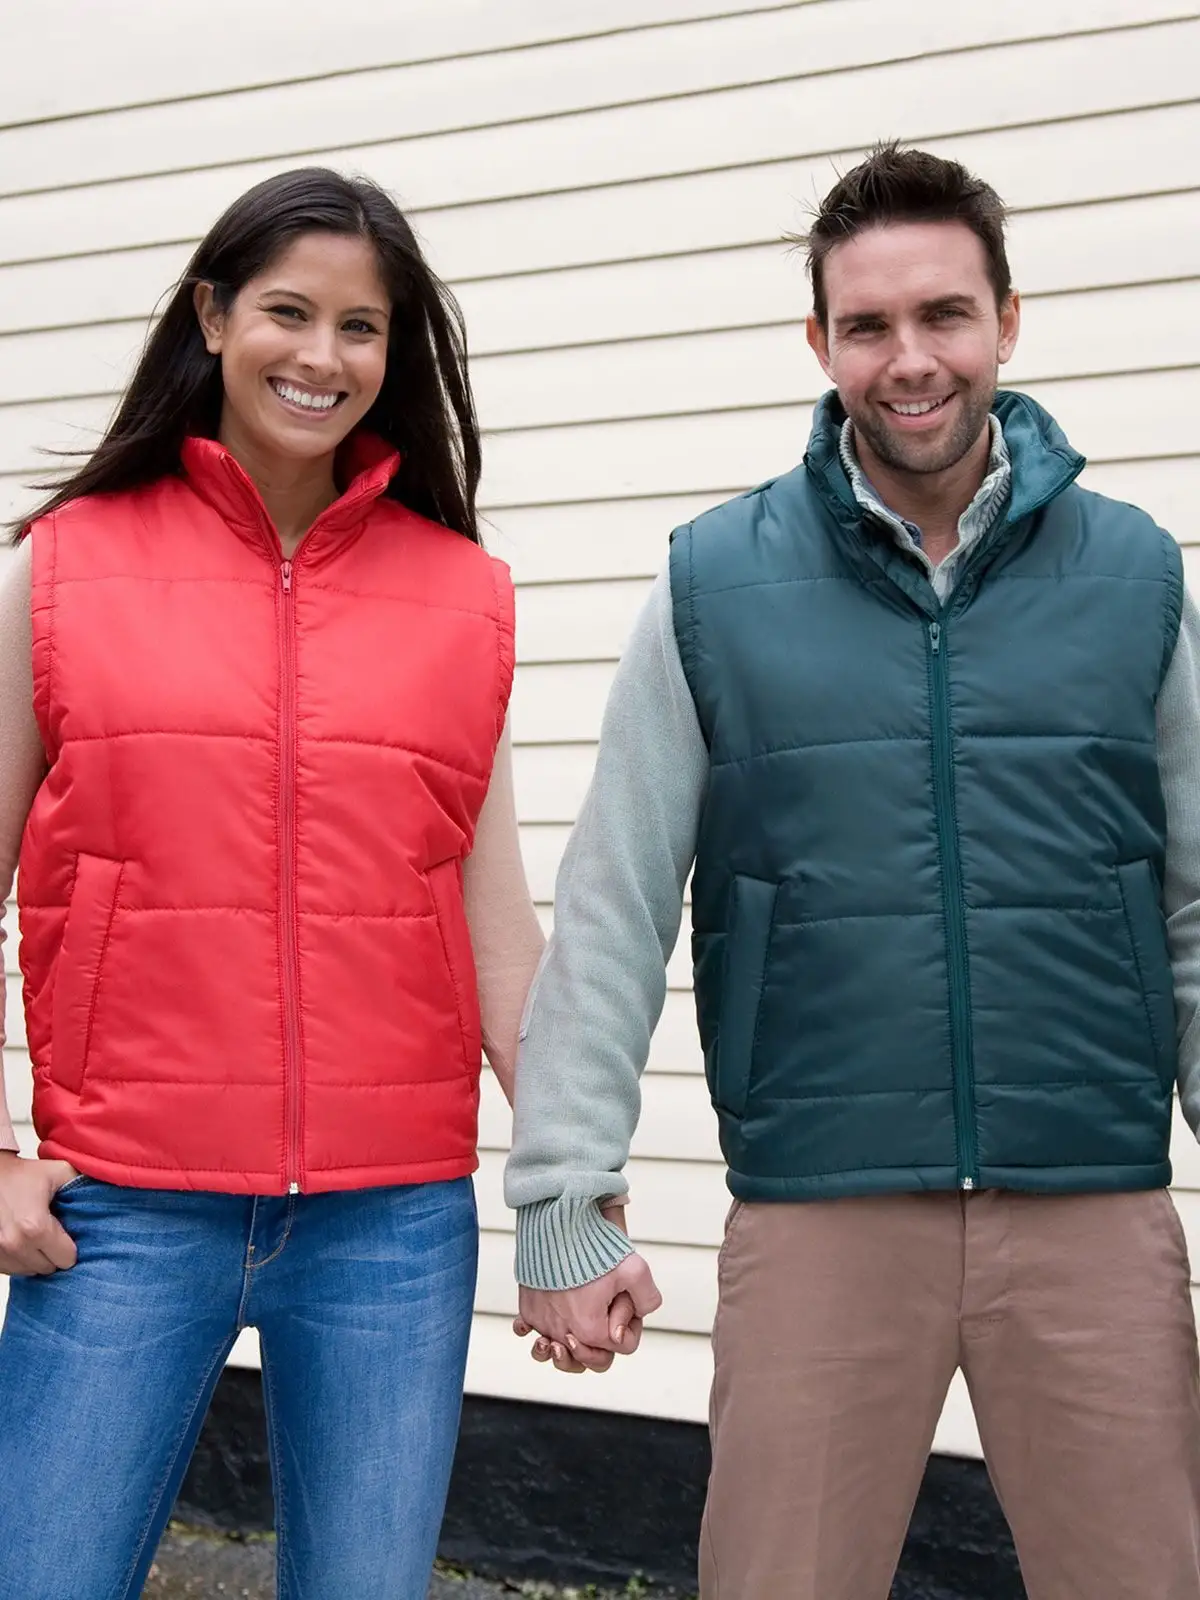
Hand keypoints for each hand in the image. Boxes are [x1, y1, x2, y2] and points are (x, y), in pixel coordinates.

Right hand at [0, 1152, 80, 1275]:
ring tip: (37, 1236)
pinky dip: (19, 1260)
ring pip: (29, 1272)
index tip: (69, 1234)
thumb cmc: (24, 1174)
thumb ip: (84, 1185)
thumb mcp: (59, 1172)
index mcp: (35, 1227)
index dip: (71, 1248)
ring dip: (36, 1258)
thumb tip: (110, 1194)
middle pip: (48, 1269)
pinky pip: (12, 1270)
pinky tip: (22, 1241)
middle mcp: (15, 1245)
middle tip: (53, 1234)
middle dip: (54, 1254)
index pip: (67, 1260)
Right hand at [512, 1210, 661, 1375]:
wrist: (555, 1224)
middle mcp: (563, 1332)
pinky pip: (529, 1330)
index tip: (622, 1298)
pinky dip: (534, 1331)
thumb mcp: (635, 1269)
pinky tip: (538, 1328)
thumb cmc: (592, 1246)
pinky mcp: (528, 1308)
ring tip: (565, 1339)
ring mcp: (543, 1321)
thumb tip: (640, 1315)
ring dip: (563, 1351)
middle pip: (587, 1360)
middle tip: (603, 1318)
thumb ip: (648, 1298)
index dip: (629, 1323)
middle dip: (601, 1345)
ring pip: (554, 1354)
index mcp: (591, 1330)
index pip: (620, 1347)